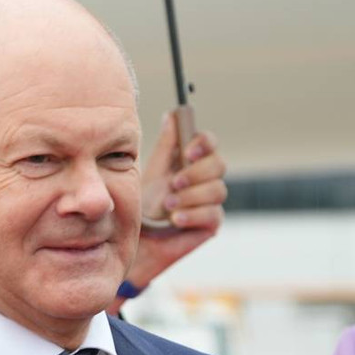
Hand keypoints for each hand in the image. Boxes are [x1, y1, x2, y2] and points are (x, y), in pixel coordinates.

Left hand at [118, 112, 227, 297]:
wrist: (136, 239)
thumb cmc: (143, 202)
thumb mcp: (150, 171)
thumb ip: (165, 146)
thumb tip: (172, 115)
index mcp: (190, 160)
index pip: (209, 143)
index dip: (204, 143)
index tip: (188, 152)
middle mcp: (204, 178)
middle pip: (218, 165)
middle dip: (195, 173)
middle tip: (173, 184)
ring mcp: (210, 200)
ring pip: (217, 190)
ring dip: (190, 196)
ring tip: (167, 205)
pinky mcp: (211, 223)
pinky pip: (213, 214)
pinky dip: (193, 215)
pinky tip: (175, 219)